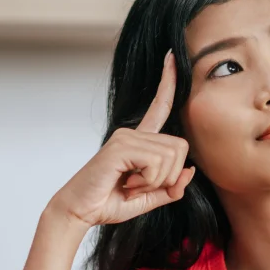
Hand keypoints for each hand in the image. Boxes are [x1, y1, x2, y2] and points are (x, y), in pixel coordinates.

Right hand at [48, 51, 196, 227]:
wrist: (80, 212)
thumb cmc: (108, 203)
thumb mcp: (148, 198)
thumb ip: (170, 187)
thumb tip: (190, 170)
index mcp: (140, 141)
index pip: (159, 108)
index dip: (168, 83)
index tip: (171, 57)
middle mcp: (133, 133)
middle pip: (180, 147)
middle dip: (169, 177)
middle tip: (140, 187)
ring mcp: (126, 137)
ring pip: (171, 157)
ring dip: (156, 182)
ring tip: (131, 186)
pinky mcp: (120, 147)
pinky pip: (156, 163)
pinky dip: (147, 182)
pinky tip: (127, 184)